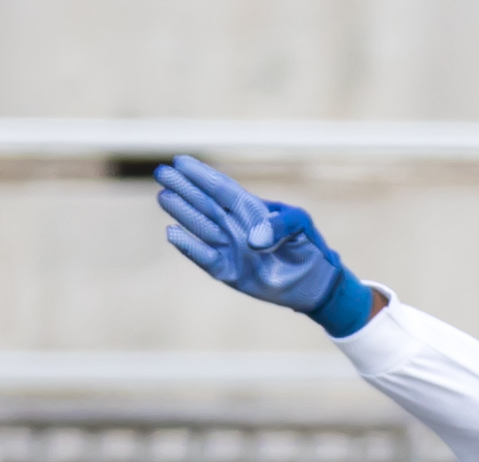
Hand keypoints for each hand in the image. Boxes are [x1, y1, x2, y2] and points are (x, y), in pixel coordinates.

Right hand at [154, 156, 370, 332]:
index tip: (181, 161)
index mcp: (251, 210)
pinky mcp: (229, 272)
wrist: (315, 283)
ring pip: (201, 227)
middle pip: (205, 204)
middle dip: (184, 188)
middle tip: (162, 173)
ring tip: (164, 196)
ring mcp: (230, 249)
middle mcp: (235, 226)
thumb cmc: (309, 247)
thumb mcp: (301, 224)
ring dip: (183, 213)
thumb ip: (281, 224)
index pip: (222, 188)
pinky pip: (205, 259)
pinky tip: (172, 233)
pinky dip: (190, 248)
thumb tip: (252, 239)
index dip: (202, 175)